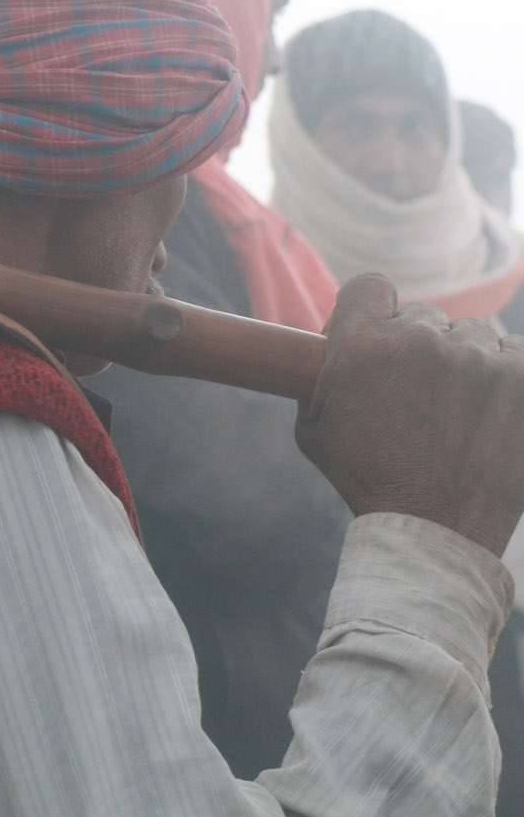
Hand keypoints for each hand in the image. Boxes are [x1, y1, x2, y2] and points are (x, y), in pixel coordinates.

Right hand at [297, 273, 523, 555]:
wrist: (432, 530)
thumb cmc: (365, 478)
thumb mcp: (313, 421)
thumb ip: (325, 371)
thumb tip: (333, 342)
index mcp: (362, 343)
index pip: (371, 286)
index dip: (373, 309)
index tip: (378, 334)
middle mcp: (419, 339)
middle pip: (424, 316)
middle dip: (418, 348)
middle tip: (418, 392)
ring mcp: (476, 357)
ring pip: (471, 336)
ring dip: (464, 363)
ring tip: (458, 411)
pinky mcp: (520, 379)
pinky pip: (513, 353)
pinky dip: (505, 374)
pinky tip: (491, 407)